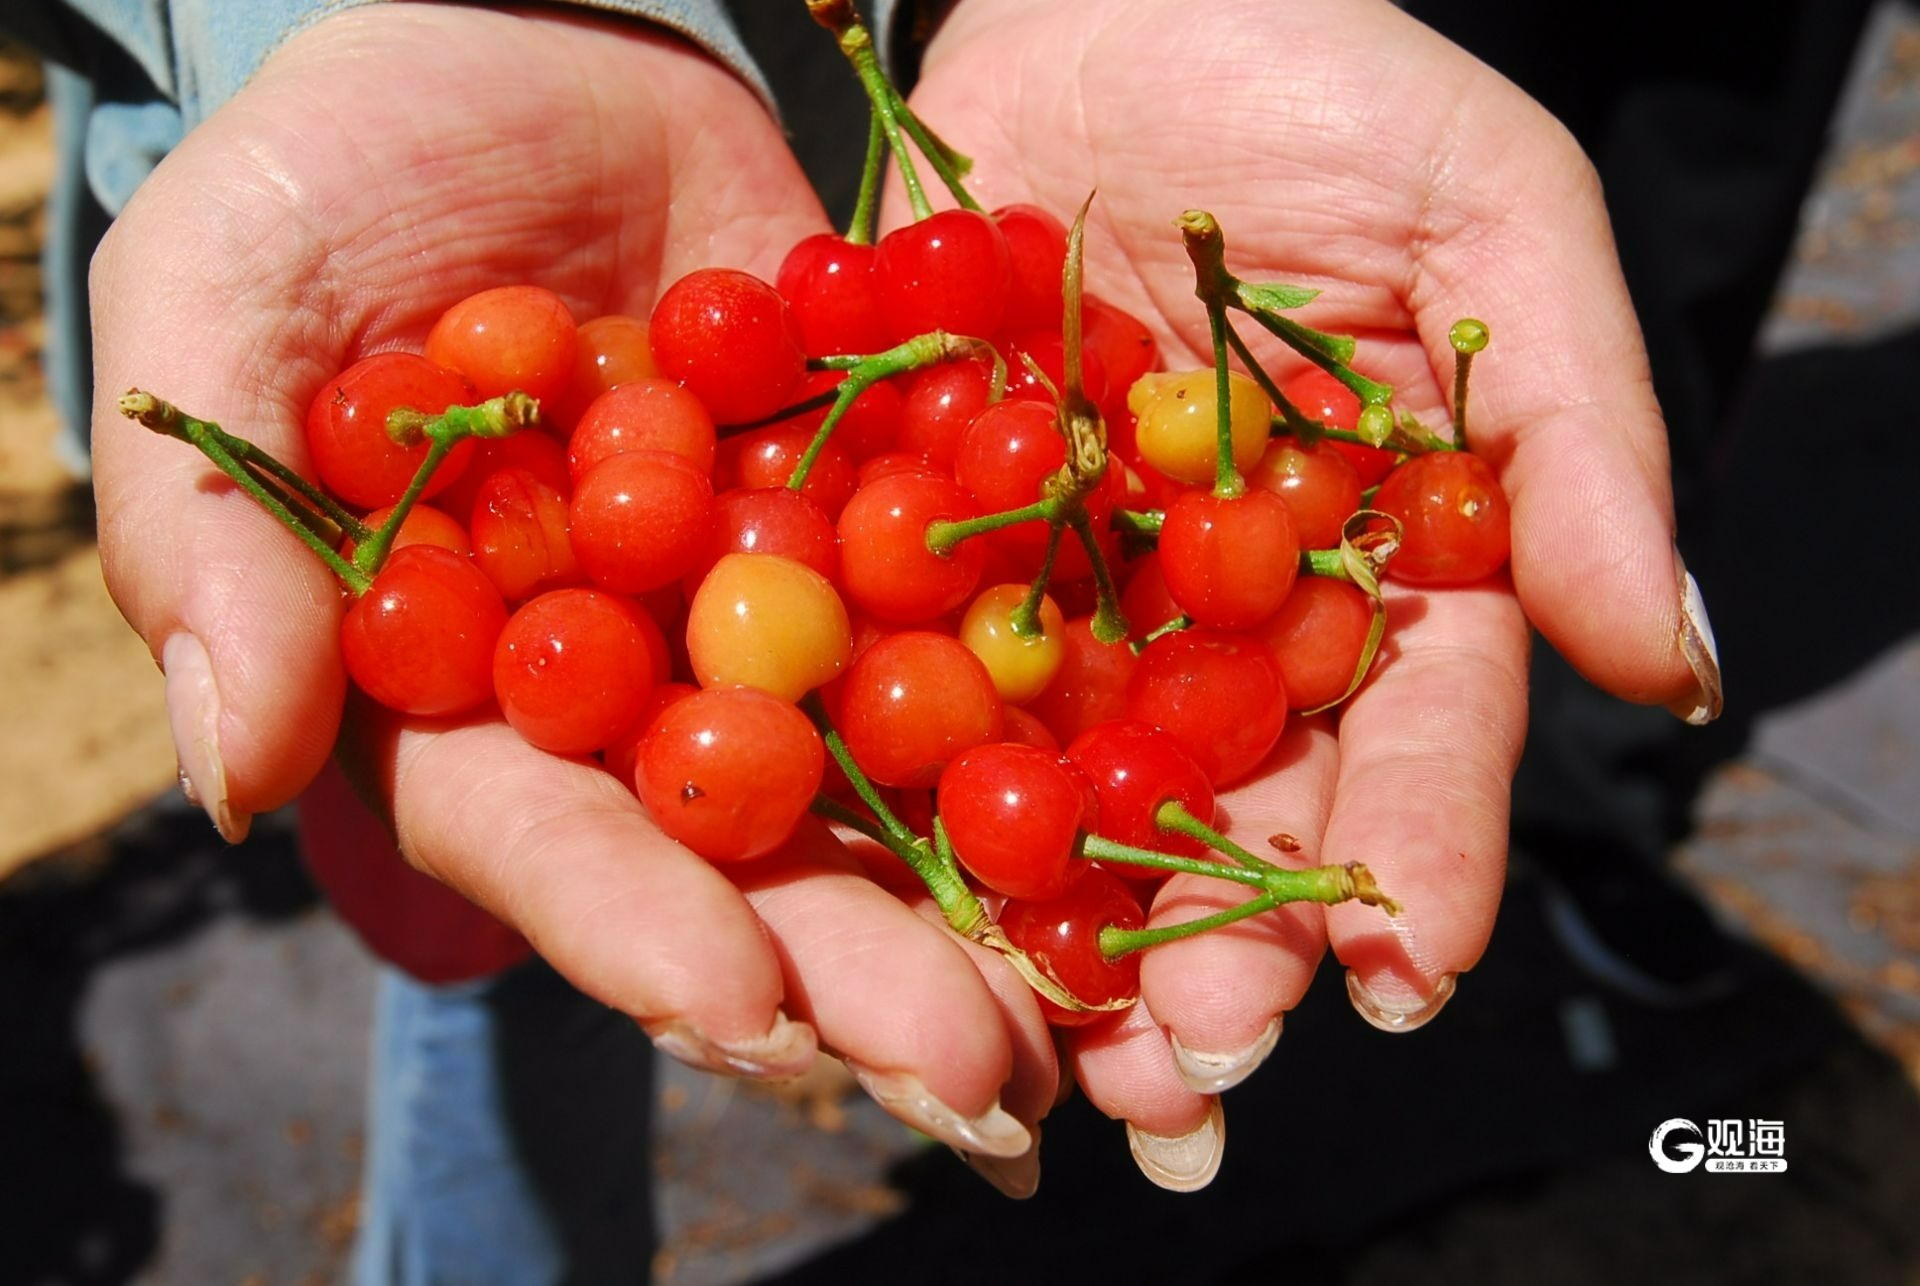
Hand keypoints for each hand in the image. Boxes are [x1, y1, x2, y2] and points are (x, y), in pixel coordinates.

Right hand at [92, 3, 1057, 1167]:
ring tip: (1101, 1015)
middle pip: (751, 854)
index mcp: (474, 680)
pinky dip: (1075, 707)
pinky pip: (991, 615)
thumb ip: (220, 536)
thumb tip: (228, 779)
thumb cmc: (337, 169)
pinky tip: (1171, 798)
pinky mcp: (892, 513)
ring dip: (995, 903)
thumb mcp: (229, 302)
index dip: (638, 927)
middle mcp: (643, 679)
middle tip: (983, 1080)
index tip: (743, 1008)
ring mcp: (780, 604)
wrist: (530, 36)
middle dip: (859, 970)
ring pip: (893, 780)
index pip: (546, 835)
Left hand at [900, 0, 1716, 1183]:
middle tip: (1205, 1055)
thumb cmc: (1331, 83)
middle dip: (1227, 931)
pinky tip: (892, 892)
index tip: (1414, 970)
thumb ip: (1575, 435)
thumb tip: (1671, 662)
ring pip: (1069, 780)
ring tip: (1061, 1054)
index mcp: (1366, 562)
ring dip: (1064, 921)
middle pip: (1232, 797)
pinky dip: (898, 775)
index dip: (1418, 853)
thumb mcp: (1494, 219)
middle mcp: (1214, 606)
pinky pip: (905, 663)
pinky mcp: (921, 532)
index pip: (1412, 732)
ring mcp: (1064, 584)